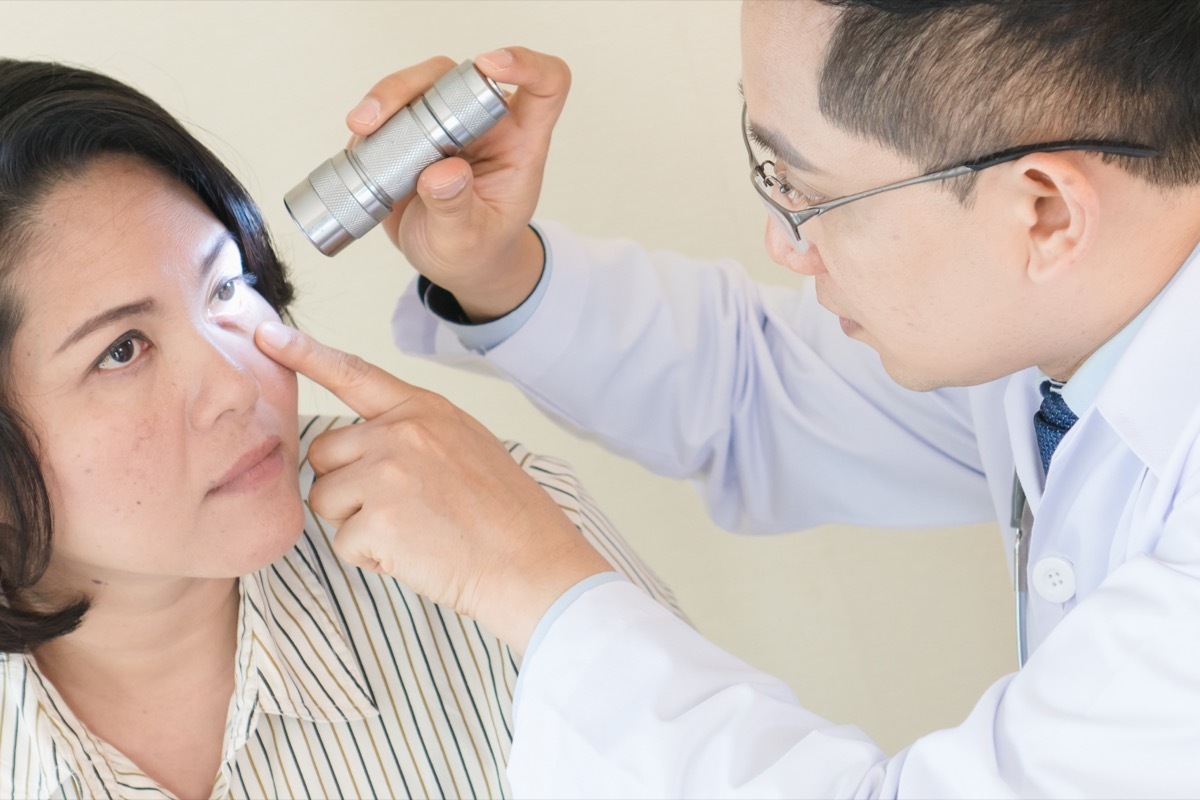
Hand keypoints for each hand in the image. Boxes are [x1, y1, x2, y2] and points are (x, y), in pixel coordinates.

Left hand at [255, 320, 609, 652]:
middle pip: (326, 452)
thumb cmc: (507, 517)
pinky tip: (415, 555)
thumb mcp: (467, 447)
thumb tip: (364, 447)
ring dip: (357, 524)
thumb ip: (413, 434)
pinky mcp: (380, 520)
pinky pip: (344, 542)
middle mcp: (402, 432)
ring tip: (414, 533)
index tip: (266, 335)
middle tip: (401, 510)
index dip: (306, 353)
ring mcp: (389, 473)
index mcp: (426, 410)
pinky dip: (373, 558)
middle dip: (346, 485)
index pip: (354, 373)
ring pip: (327, 498)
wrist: (535, 565)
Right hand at [346, 48, 569, 321]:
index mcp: (520, 145)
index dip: (527, 64)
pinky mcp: (416, 131)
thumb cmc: (475, 251)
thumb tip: (442, 172)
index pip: (545, 86)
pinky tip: (361, 147)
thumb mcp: (467, 240)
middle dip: (415, 85)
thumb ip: (457, 208)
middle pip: (459, 77)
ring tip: (361, 130)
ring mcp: (449, 125)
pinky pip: (392, 109)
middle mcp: (486, 125)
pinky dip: (372, 123)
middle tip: (379, 118)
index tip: (489, 64)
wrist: (452, 263)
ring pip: (420, 85)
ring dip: (385, 99)